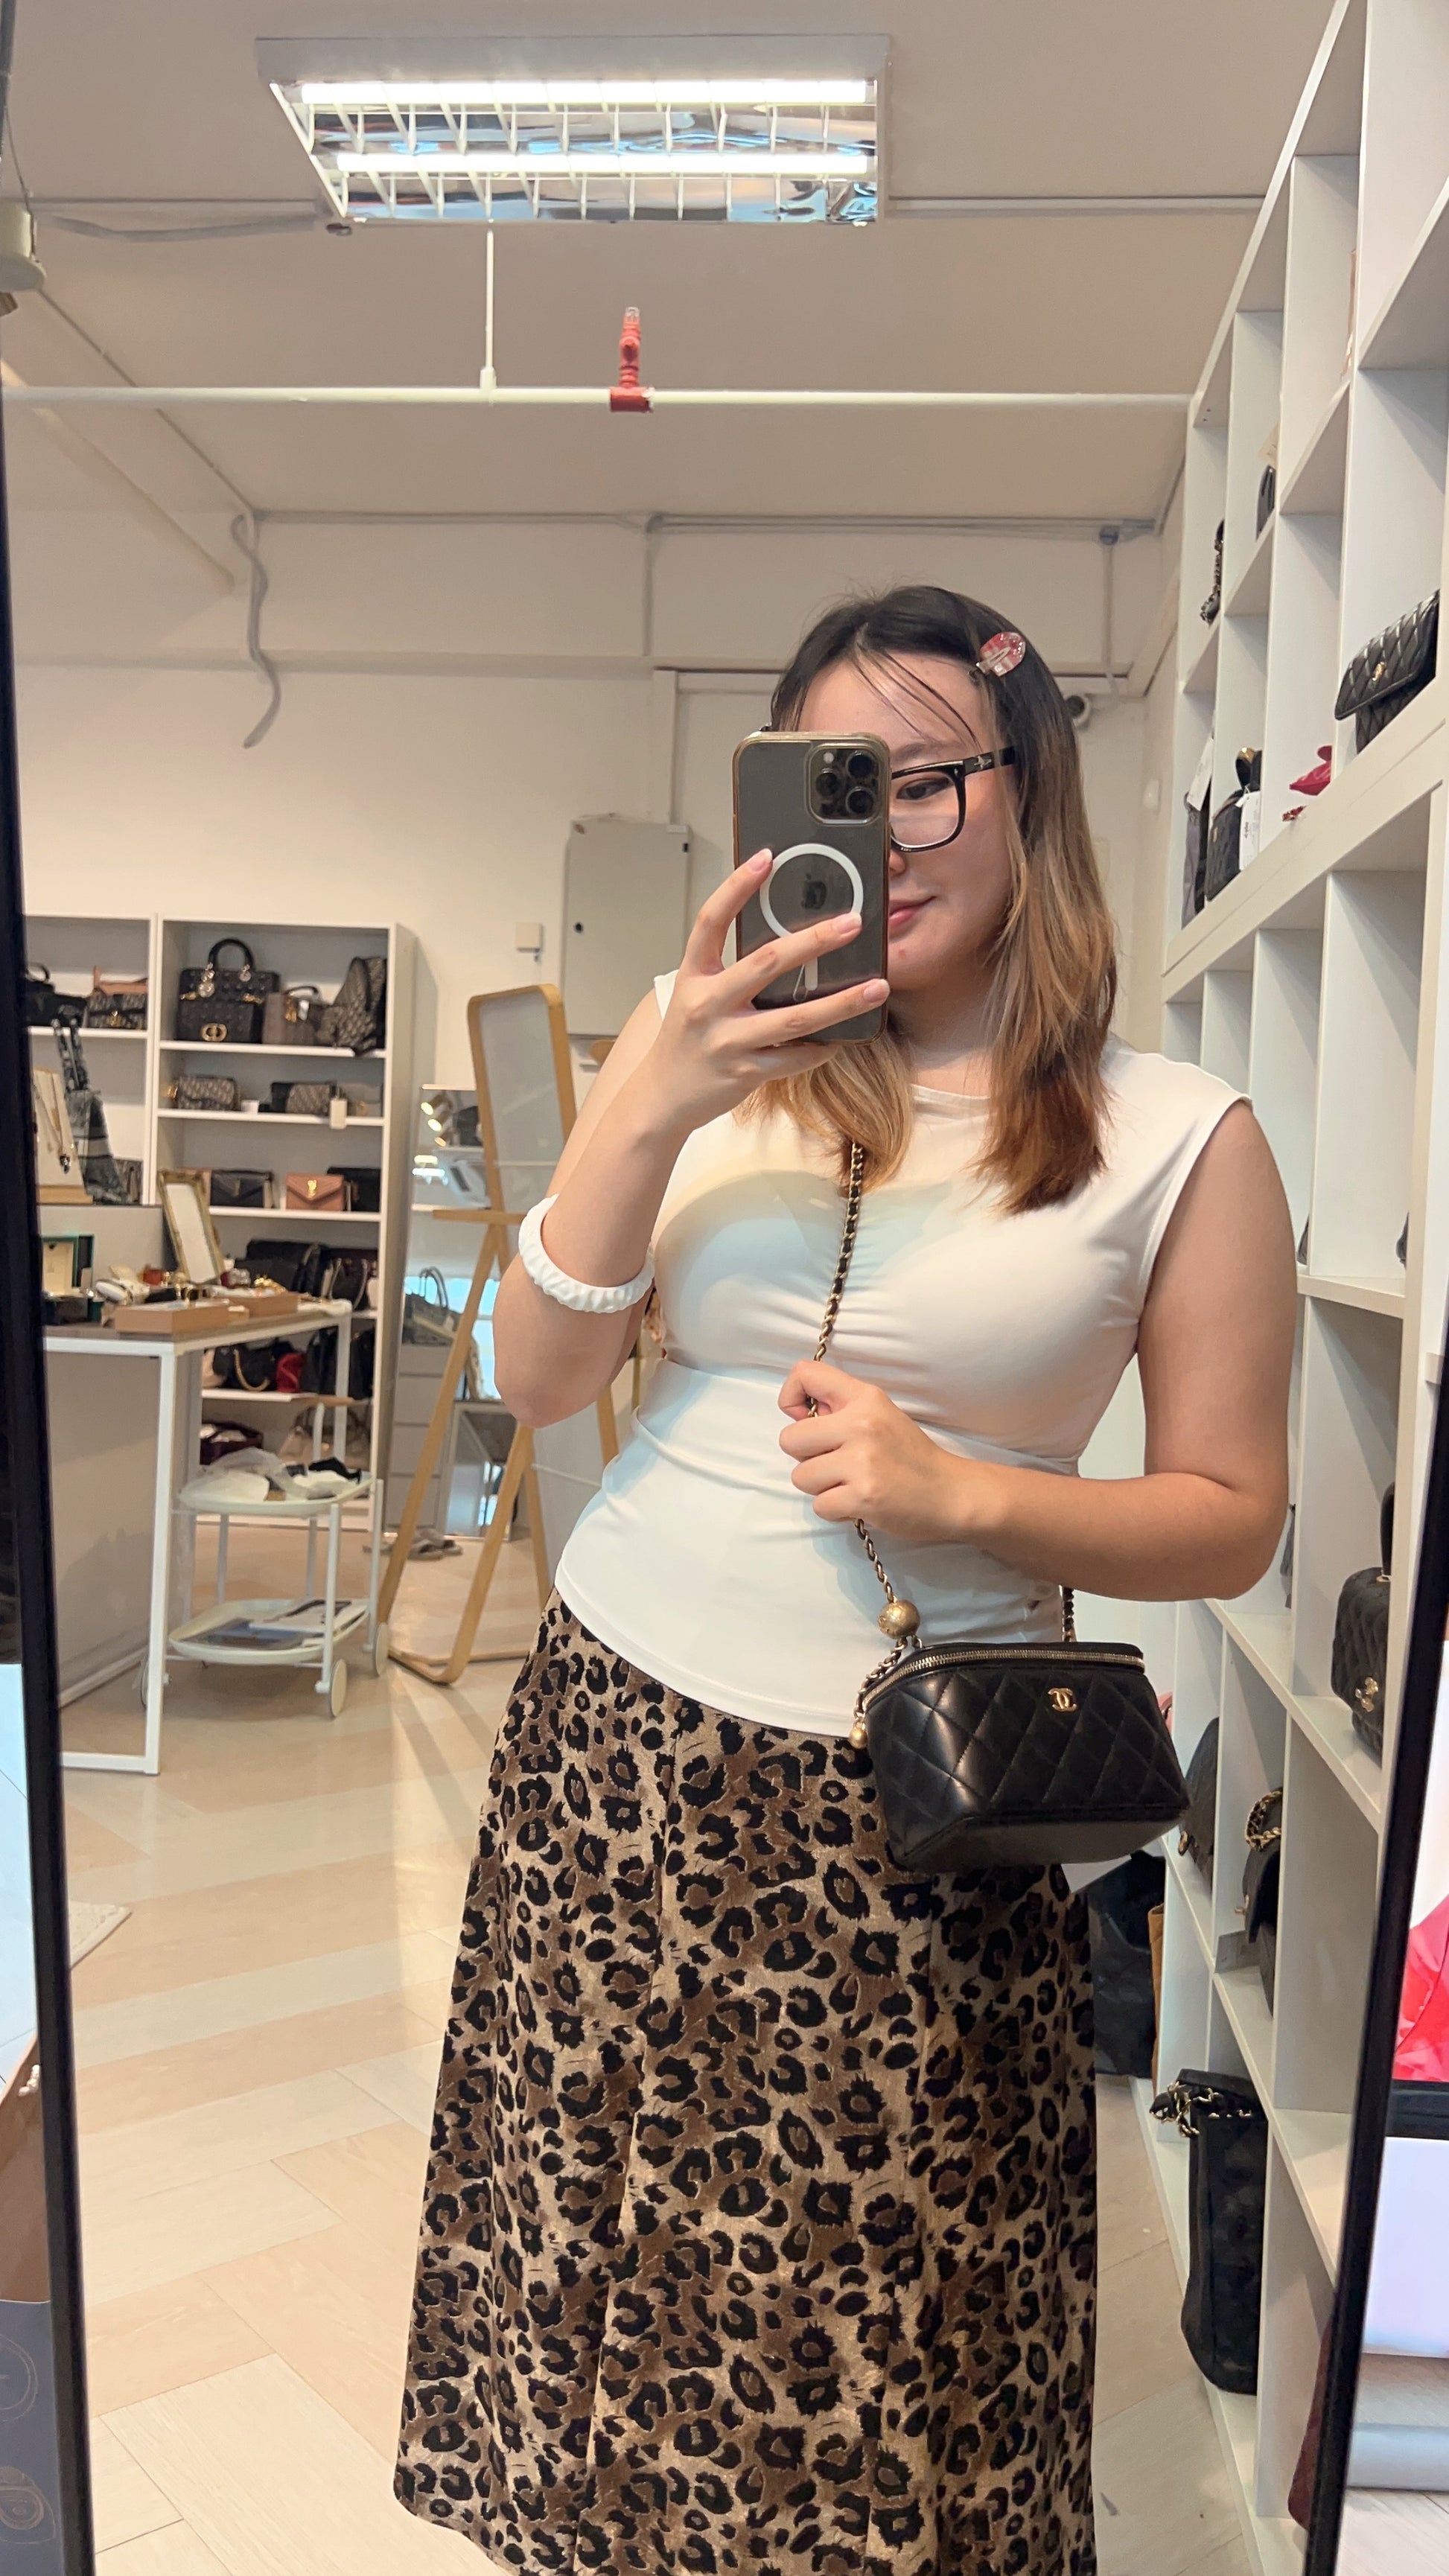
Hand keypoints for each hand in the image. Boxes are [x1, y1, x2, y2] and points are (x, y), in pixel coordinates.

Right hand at [631, 854, 889, 1141]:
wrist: (662, 1096)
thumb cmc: (687, 1040)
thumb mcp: (697, 995)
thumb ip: (730, 971)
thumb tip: (786, 943)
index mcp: (694, 975)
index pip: (712, 921)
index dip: (737, 887)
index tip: (767, 858)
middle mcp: (707, 1004)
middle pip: (767, 962)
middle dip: (815, 940)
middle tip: (852, 923)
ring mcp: (726, 1040)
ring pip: (794, 1018)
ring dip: (841, 1002)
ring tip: (877, 987)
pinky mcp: (745, 1072)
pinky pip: (794, 1058)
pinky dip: (822, 1049)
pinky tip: (844, 1038)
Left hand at [778, 1359, 989, 1545]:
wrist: (951, 1494)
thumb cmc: (911, 1457)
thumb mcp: (881, 1415)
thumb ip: (840, 1410)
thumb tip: (797, 1414)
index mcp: (865, 1398)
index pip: (804, 1374)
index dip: (790, 1398)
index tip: (806, 1421)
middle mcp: (861, 1423)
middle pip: (789, 1439)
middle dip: (806, 1457)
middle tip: (837, 1464)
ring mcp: (862, 1461)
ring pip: (801, 1477)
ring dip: (821, 1487)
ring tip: (851, 1484)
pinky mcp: (863, 1496)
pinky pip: (819, 1506)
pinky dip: (835, 1510)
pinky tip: (859, 1503)